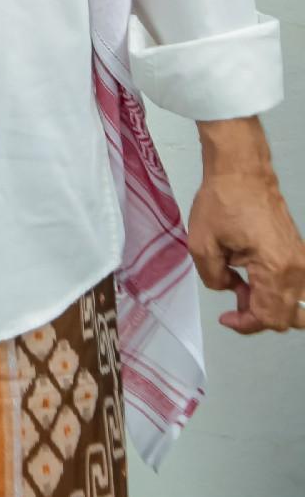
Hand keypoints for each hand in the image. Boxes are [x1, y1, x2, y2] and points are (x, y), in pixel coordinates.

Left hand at [189, 120, 302, 334]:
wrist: (242, 172)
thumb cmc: (222, 201)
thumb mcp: (202, 244)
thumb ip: (213, 278)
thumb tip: (229, 289)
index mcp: (275, 268)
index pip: (270, 316)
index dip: (246, 324)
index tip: (227, 317)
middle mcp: (297, 268)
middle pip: (289, 317)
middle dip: (259, 317)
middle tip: (234, 303)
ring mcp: (302, 261)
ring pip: (298, 305)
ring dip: (270, 306)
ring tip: (241, 288)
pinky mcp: (299, 253)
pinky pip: (296, 286)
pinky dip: (277, 291)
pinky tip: (251, 277)